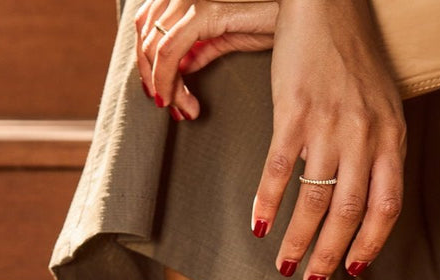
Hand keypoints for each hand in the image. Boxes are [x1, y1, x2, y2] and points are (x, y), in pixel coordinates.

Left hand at [135, 1, 277, 117]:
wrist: (295, 13)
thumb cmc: (267, 20)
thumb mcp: (226, 36)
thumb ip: (200, 48)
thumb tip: (182, 67)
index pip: (146, 27)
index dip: (147, 65)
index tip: (162, 94)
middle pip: (145, 39)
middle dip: (154, 81)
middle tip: (171, 108)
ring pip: (155, 49)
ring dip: (164, 88)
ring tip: (182, 110)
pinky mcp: (205, 11)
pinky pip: (171, 52)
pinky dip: (170, 82)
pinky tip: (185, 103)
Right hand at [252, 0, 405, 279]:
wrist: (329, 6)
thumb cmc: (356, 61)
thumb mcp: (383, 109)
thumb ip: (377, 154)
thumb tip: (360, 204)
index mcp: (391, 140)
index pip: (386, 208)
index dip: (370, 245)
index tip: (354, 269)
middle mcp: (364, 138)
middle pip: (347, 214)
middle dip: (328, 256)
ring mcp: (329, 126)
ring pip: (313, 201)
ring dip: (296, 239)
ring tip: (284, 263)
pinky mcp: (294, 112)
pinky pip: (279, 170)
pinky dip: (267, 202)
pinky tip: (258, 224)